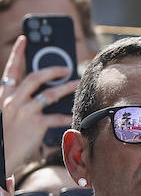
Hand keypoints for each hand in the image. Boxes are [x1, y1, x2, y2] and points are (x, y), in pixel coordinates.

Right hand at [1, 36, 78, 175]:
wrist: (0, 156)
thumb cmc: (8, 133)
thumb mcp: (9, 112)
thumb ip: (22, 98)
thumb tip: (46, 87)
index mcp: (5, 96)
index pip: (11, 70)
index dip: (18, 53)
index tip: (25, 38)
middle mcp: (13, 101)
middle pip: (33, 77)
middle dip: (52, 70)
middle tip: (66, 68)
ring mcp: (23, 112)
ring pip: (49, 94)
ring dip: (66, 87)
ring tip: (77, 83)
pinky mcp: (35, 125)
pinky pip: (56, 117)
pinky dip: (67, 115)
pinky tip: (74, 114)